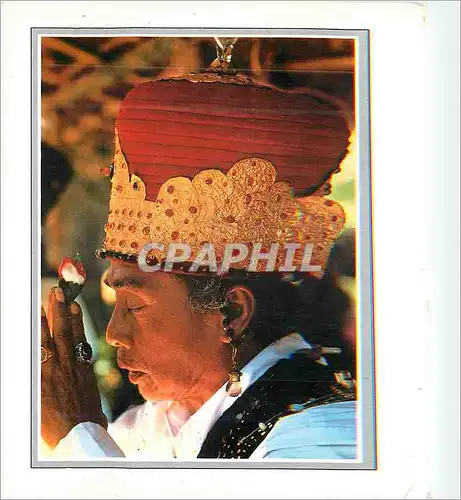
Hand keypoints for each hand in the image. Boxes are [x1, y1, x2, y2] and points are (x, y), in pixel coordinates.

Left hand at [41, 287, 106, 448]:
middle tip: (59, 292)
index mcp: (84, 367)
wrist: (81, 433)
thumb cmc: (88, 418)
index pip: (79, 337)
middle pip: (66, 331)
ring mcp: (58, 370)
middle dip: (62, 310)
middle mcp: (72, 363)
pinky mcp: (44, 379)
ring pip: (52, 338)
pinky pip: (41, 354)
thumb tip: (81, 373)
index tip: (75, 305)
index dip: (76, 320)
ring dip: (49, 318)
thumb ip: (83, 379)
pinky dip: (40, 338)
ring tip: (46, 301)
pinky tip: (37, 326)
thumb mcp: (90, 394)